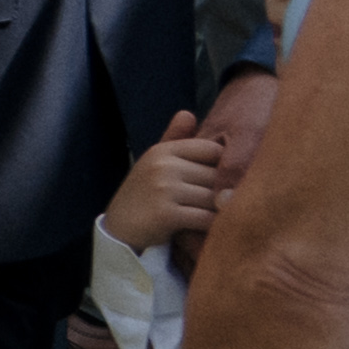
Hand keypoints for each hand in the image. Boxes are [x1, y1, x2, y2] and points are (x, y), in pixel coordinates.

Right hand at [101, 123, 226, 255]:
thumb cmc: (143, 199)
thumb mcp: (155, 165)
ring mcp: (163, 188)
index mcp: (163, 150)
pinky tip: (212, 231)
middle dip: (226, 192)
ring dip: (222, 212)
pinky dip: (213, 227)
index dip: (225, 167)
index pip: (213, 150)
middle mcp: (163, 165)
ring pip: (214, 197)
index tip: (226, 183)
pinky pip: (206, 218)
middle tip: (231, 205)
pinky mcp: (166, 214)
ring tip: (224, 219)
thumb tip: (188, 113)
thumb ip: (175, 140)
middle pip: (217, 175)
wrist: (117, 235)